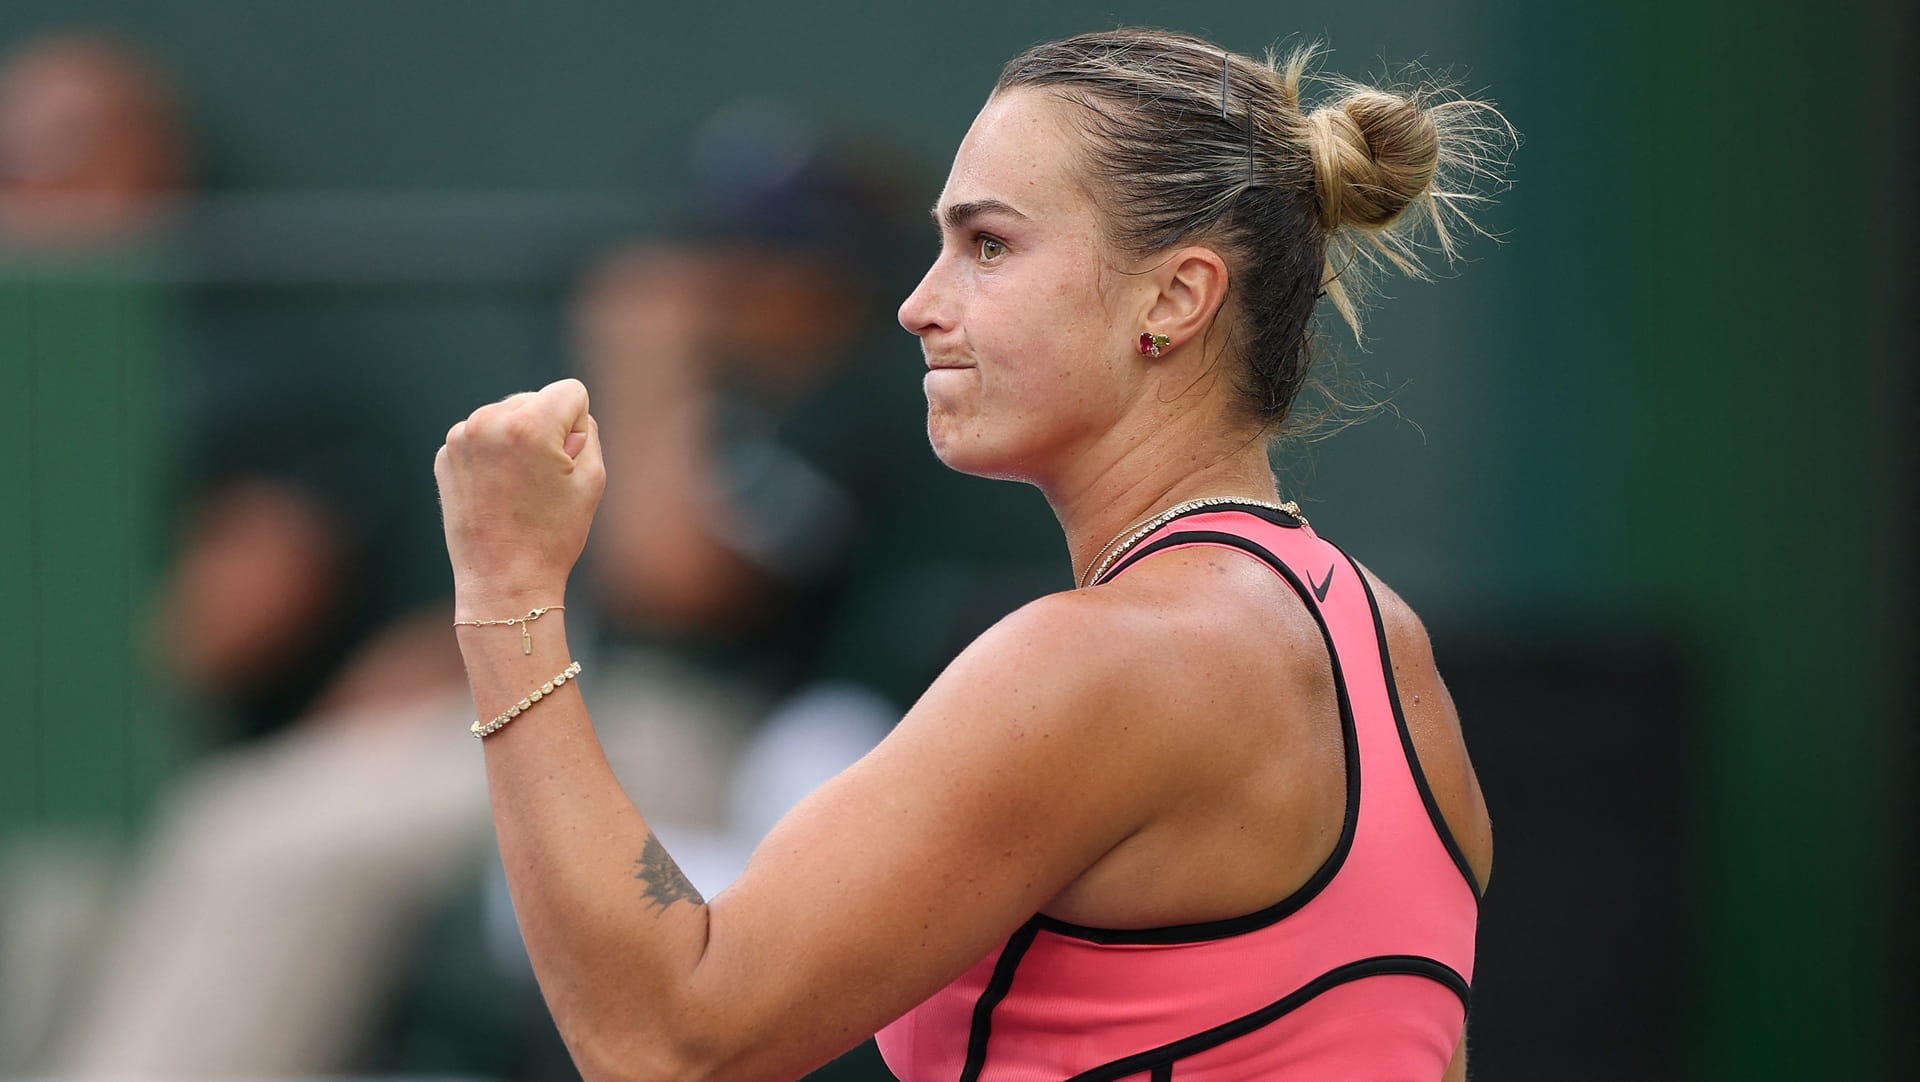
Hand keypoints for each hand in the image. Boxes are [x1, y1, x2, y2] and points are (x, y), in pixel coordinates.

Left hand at [435, 378, 604, 611]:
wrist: (502, 580)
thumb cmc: (553, 534)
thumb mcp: (593, 478)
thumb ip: (588, 431)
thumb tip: (565, 413)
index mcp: (528, 424)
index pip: (571, 392)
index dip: (578, 429)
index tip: (565, 464)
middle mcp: (488, 421)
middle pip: (536, 399)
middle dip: (547, 431)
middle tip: (542, 482)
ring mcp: (460, 437)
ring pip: (508, 416)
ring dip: (518, 441)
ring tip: (519, 488)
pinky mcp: (444, 455)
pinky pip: (482, 437)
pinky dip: (494, 456)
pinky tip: (497, 492)